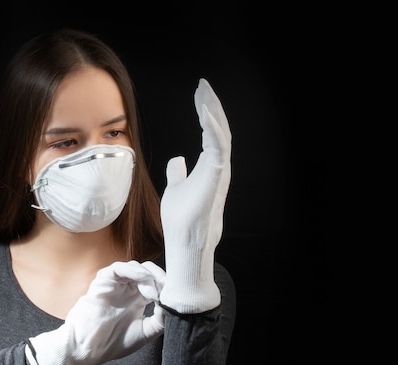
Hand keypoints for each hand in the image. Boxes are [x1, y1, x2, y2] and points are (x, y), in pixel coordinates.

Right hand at [28, 260, 164, 364]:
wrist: (87, 349)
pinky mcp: (103, 280)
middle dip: (162, 278)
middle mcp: (128, 288)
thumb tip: (174, 306)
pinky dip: (133, 271)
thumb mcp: (144, 332)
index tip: (178, 296)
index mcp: (138, 298)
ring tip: (154, 295)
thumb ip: (160, 320)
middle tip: (171, 289)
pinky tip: (143, 284)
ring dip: (149, 277)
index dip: (168, 287)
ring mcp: (116, 283)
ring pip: (136, 267)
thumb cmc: (112, 342)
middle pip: (149, 272)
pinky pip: (119, 268)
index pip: (157, 284)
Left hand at [159, 78, 231, 313]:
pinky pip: (218, 147)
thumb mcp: (175, 189)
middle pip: (219, 129)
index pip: (211, 133)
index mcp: (209, 167)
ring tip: (204, 92)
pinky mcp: (216, 178)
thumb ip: (178, 174)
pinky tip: (204, 113)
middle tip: (202, 86)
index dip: (206, 113)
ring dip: (213, 112)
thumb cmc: (182, 220)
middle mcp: (217, 167)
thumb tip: (177, 159)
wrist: (185, 244)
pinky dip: (213, 128)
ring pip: (222, 134)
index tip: (198, 95)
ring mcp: (219, 172)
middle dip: (211, 106)